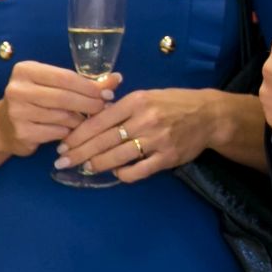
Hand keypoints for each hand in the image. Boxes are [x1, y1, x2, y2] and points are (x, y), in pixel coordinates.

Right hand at [0, 63, 117, 157]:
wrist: (3, 126)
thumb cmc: (36, 100)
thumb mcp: (55, 86)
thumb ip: (84, 82)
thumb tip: (117, 79)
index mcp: (26, 70)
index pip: (66, 77)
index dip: (90, 86)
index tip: (108, 93)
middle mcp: (18, 89)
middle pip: (65, 97)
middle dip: (89, 103)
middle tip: (104, 108)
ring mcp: (17, 112)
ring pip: (62, 116)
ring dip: (80, 120)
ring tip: (89, 120)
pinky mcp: (21, 132)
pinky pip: (56, 132)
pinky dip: (68, 132)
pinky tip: (72, 131)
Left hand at [58, 88, 225, 182]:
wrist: (209, 115)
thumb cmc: (173, 103)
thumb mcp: (146, 96)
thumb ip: (121, 109)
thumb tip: (90, 122)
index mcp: (137, 101)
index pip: (99, 120)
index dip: (78, 135)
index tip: (63, 144)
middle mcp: (145, 120)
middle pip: (103, 140)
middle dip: (79, 152)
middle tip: (63, 161)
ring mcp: (157, 140)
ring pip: (117, 157)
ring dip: (97, 164)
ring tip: (85, 168)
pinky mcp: (167, 158)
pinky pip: (138, 171)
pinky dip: (123, 174)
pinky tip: (116, 172)